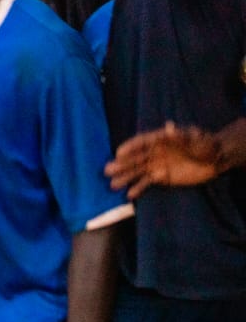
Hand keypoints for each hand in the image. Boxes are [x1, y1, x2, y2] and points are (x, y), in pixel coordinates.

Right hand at [105, 121, 224, 198]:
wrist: (215, 159)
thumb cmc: (205, 144)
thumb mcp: (195, 137)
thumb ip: (181, 134)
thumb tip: (169, 126)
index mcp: (159, 140)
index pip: (141, 143)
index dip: (130, 147)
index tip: (118, 153)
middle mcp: (154, 152)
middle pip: (135, 158)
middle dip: (122, 165)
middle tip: (107, 170)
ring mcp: (156, 165)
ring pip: (137, 171)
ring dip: (125, 177)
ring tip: (112, 185)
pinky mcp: (162, 177)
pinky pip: (147, 182)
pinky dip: (138, 188)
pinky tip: (129, 195)